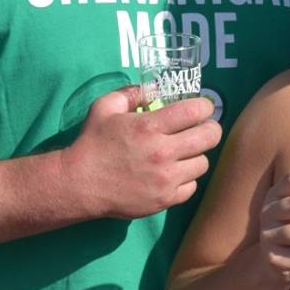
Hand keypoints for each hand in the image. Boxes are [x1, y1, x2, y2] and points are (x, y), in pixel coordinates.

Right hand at [66, 88, 222, 219]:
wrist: (79, 183)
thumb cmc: (92, 143)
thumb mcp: (105, 107)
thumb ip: (131, 93)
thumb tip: (154, 89)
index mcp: (150, 127)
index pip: (196, 111)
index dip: (204, 107)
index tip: (201, 108)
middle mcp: (162, 152)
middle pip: (210, 137)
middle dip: (210, 128)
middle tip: (202, 129)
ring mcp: (166, 179)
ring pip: (203, 163)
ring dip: (197, 155)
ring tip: (185, 153)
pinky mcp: (165, 200)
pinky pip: (192, 187)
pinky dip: (187, 179)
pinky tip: (175, 173)